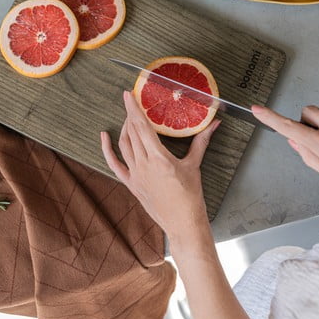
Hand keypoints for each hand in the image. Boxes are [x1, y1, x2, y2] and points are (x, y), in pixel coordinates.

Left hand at [101, 91, 220, 242]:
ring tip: (128, 116)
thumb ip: (202, 141)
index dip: (134, 109)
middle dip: (130, 114)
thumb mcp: (195, 166)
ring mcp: (135, 175)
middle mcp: (143, 165)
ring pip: (124, 145)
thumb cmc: (190, 197)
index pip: (142, 127)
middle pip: (132, 132)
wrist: (182, 223)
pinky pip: (114, 164)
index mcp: (159, 158)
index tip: (128, 95)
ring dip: (124, 128)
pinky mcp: (131, 184)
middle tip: (132, 101)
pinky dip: (107, 150)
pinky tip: (104, 137)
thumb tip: (214, 124)